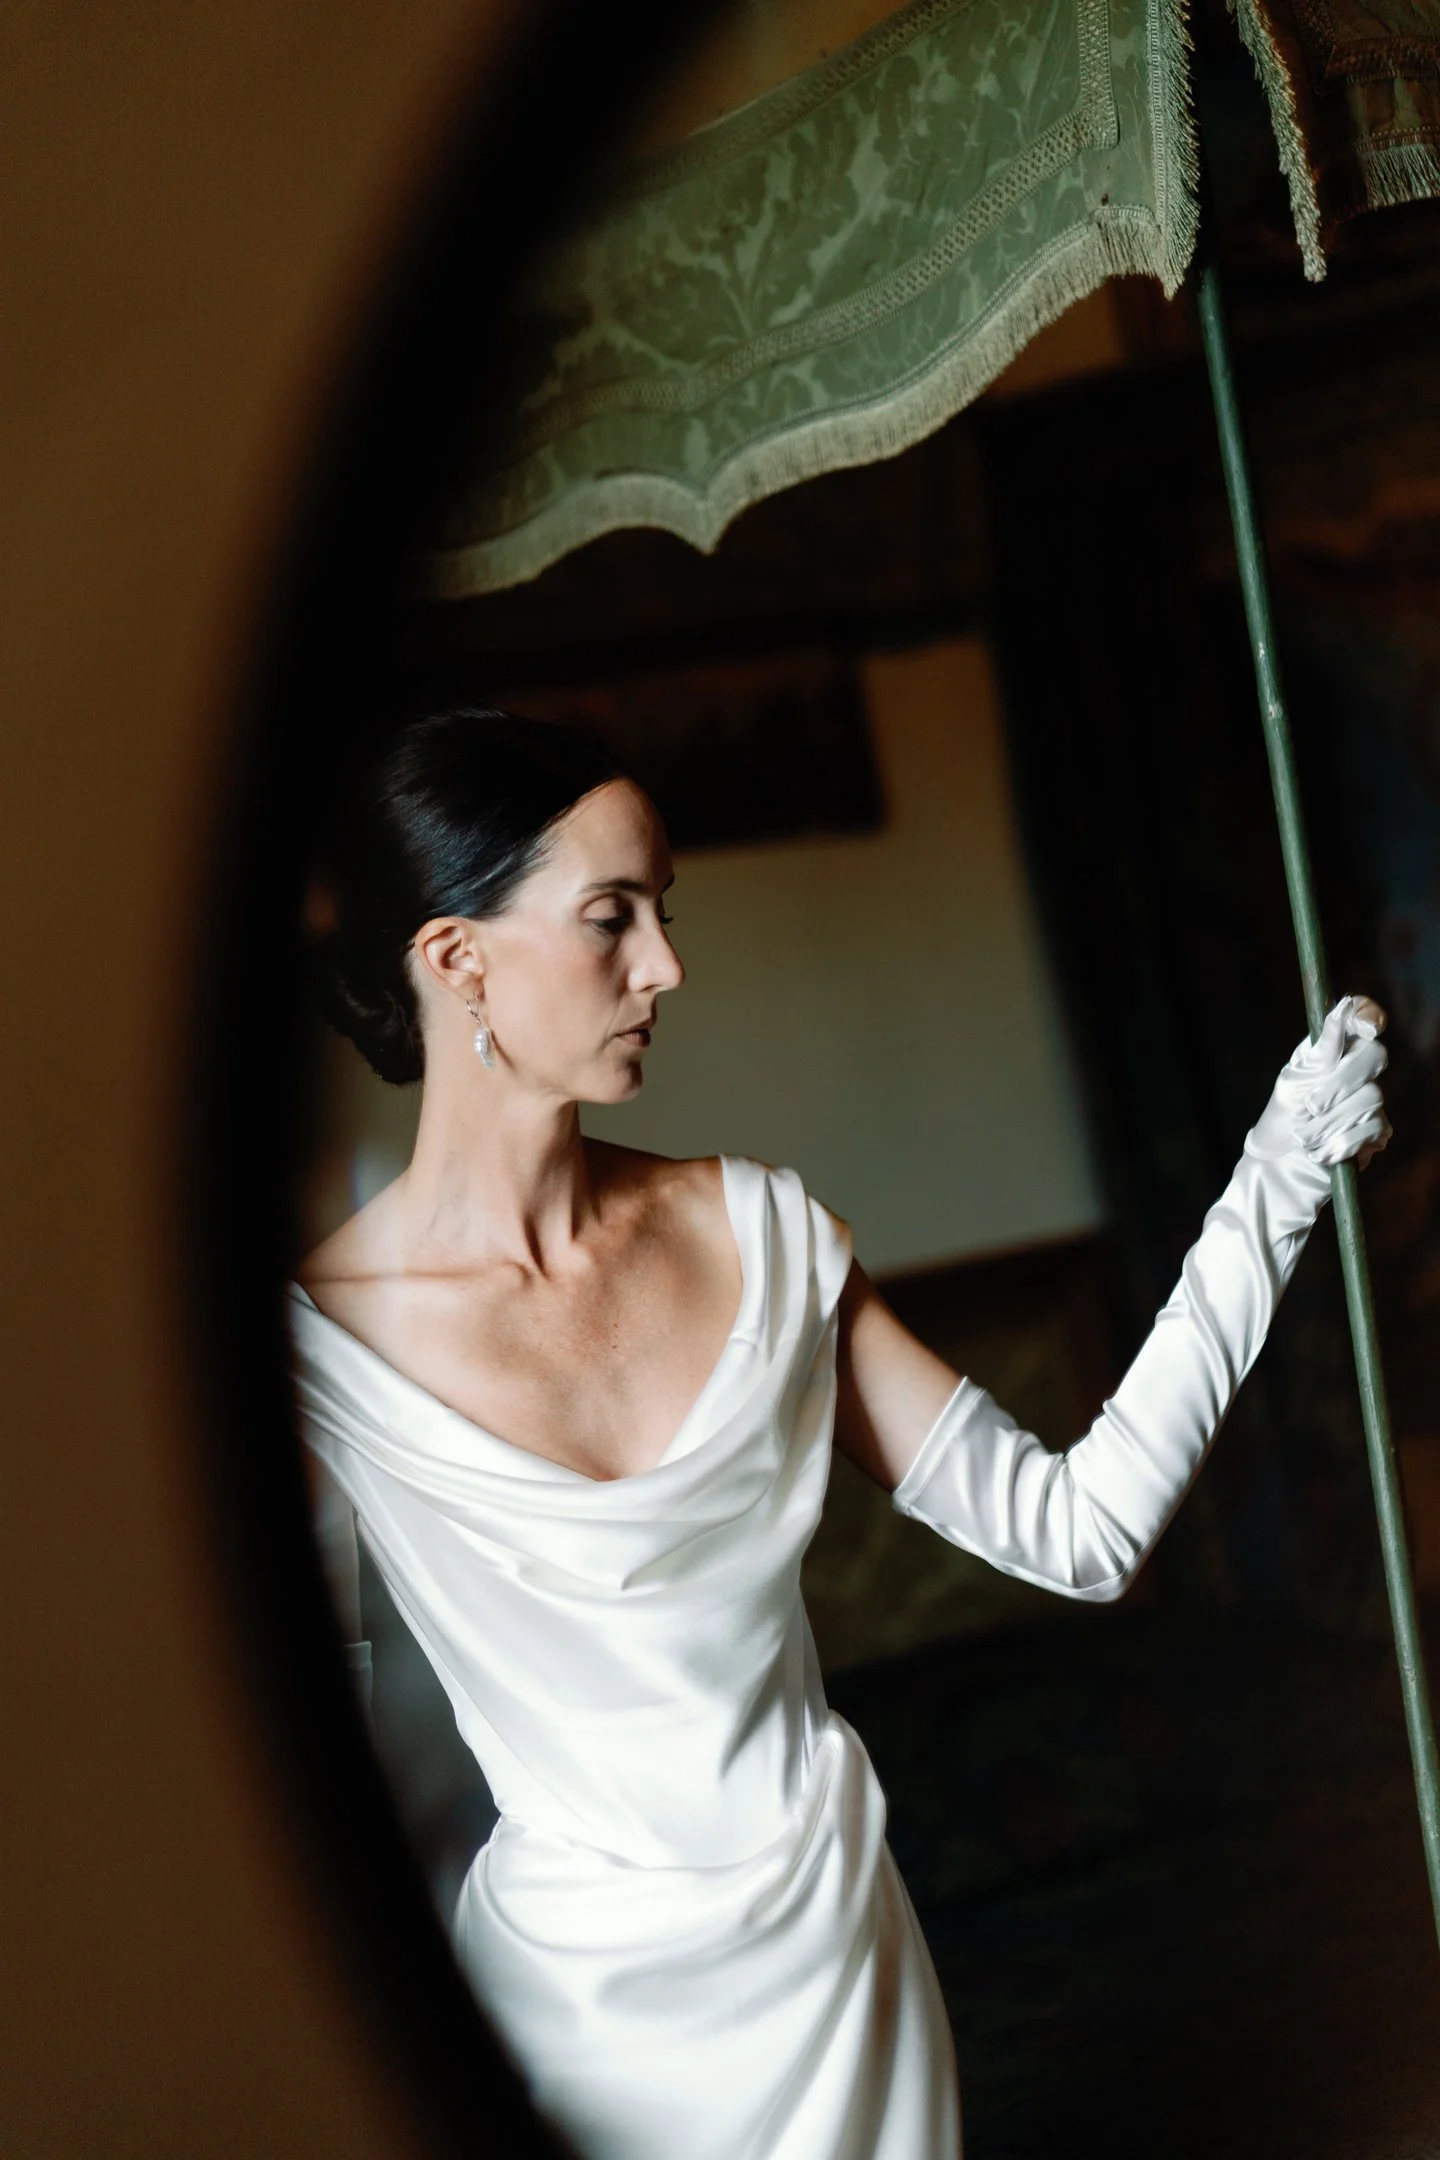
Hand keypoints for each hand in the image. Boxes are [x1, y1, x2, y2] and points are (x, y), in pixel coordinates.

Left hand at [1244, 995, 1391, 1172]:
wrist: (1280, 1159)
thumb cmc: (1285, 1112)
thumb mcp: (1294, 1079)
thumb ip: (1322, 1050)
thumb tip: (1344, 1006)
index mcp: (1337, 1048)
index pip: (1364, 1018)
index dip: (1368, 1015)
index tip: (1366, 1026)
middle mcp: (1359, 1068)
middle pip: (1375, 1056)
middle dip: (1339, 1083)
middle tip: (1310, 1106)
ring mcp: (1372, 1098)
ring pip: (1371, 1097)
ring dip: (1329, 1122)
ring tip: (1304, 1137)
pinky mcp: (1377, 1131)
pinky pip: (1372, 1129)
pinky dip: (1340, 1142)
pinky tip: (1319, 1151)